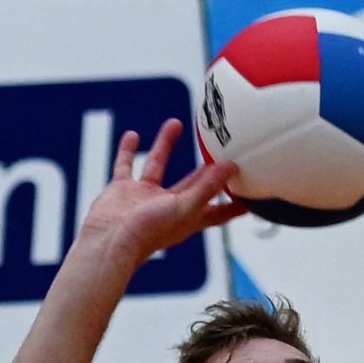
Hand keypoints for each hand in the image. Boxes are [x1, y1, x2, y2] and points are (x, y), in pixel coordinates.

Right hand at [76, 122, 242, 273]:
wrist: (110, 241)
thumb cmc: (150, 231)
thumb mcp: (185, 207)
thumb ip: (208, 187)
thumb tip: (232, 168)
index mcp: (188, 217)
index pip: (219, 210)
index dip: (235, 204)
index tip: (253, 195)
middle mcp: (168, 207)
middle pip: (193, 183)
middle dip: (206, 169)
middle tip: (220, 150)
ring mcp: (145, 197)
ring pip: (158, 165)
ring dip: (166, 144)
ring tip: (177, 122)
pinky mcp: (123, 190)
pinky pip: (126, 165)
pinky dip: (128, 150)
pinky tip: (134, 135)